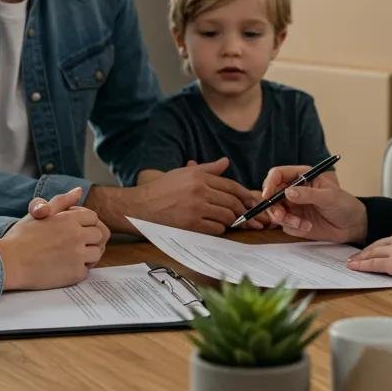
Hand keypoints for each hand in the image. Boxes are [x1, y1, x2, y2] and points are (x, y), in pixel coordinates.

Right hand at [0, 188, 108, 289]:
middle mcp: (77, 235)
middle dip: (88, 239)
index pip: (93, 218)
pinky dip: (77, 270)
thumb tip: (79, 190)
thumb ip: (62, 200)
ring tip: (69, 256)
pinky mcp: (75, 273)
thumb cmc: (21, 237)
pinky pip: (86, 270)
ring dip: (86, 255)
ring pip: (95, 253)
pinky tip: (63, 268)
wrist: (8, 263)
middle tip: (73, 244)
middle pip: (98, 235)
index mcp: (70, 218)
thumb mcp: (39, 213)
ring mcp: (78, 255)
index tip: (74, 230)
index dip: (85, 223)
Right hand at [126, 157, 255, 234]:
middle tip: (246, 215)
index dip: (244, 195)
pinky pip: (216, 228)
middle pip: (232, 202)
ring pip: (226, 216)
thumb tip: (225, 162)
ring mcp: (195, 208)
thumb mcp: (184, 173)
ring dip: (231, 220)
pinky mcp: (191, 224)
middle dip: (242, 210)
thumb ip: (208, 168)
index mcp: (199, 176)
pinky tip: (216, 226)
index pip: (231, 186)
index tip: (251, 202)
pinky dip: (220, 228)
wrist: (140, 206)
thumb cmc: (161, 189)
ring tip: (229, 221)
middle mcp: (199, 190)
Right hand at [261, 164, 366, 243]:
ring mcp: (292, 206)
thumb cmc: (344, 205)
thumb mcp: (328, 197)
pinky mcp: (293, 221)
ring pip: (275, 211)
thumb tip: (288, 192)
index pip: (277, 175)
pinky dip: (293, 227)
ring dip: (284, 218)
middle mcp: (293, 190)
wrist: (352, 226)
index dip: (269, 183)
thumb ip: (308, 194)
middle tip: (281, 216)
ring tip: (301, 223)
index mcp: (301, 176)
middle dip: (273, 206)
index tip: (267, 195)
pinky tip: (308, 227)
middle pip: (270, 194)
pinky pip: (283, 224)